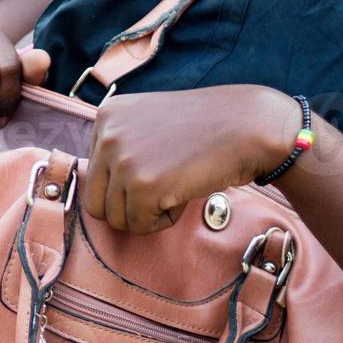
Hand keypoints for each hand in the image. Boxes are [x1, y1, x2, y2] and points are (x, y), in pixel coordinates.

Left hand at [81, 85, 297, 232]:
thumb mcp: (148, 123)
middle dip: (129, 207)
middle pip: (97, 202)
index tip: (158, 167)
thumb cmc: (205, 130)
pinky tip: (182, 194)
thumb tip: (98, 196)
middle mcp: (107, 134)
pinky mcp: (141, 185)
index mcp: (107, 116)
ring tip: (174, 187)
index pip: (95, 175)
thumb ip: (120, 147)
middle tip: (162, 190)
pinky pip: (140, 225)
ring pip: (116, 218)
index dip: (127, 184)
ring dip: (147, 214)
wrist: (246, 127)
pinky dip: (164, 220)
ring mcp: (122, 159)